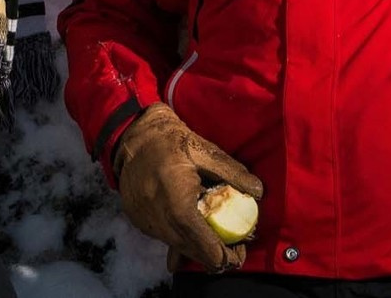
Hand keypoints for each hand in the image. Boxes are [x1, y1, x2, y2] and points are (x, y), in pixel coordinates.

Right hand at [115, 103, 265, 272]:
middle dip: (218, 255)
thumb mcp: (205, 150)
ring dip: (200, 246)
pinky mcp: (139, 222)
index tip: (241, 246)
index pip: (207, 248)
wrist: (131, 135)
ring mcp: (146, 224)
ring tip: (213, 228)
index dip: (229, 255)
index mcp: (178, 204)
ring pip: (181, 250)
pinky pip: (167, 239)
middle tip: (233, 242)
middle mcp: (160, 221)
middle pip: (196, 255)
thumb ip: (232, 173)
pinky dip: (182, 237)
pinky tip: (192, 223)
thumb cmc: (170, 140)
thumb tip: (258, 192)